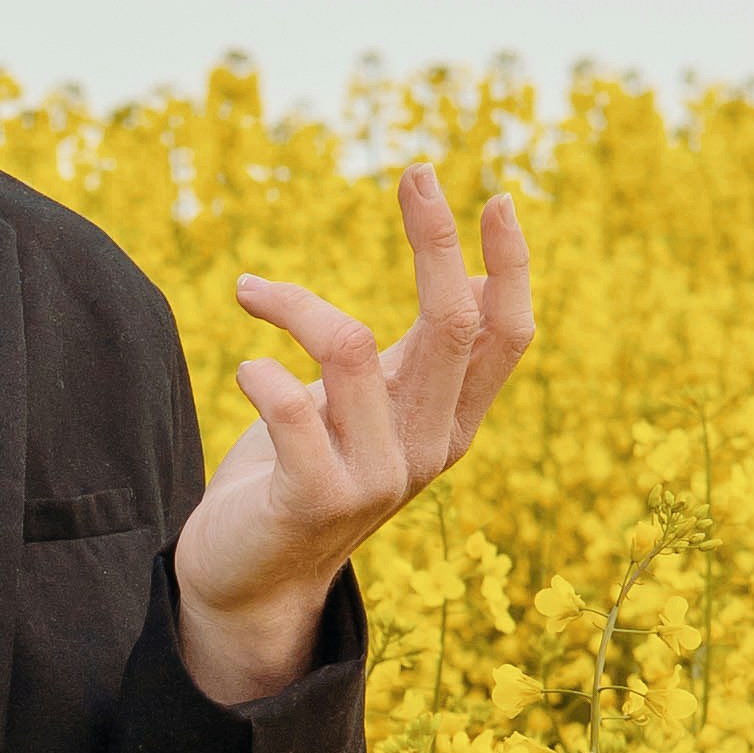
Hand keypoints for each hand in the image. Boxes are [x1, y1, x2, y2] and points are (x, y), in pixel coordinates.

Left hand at [170, 165, 534, 708]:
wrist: (250, 581)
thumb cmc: (303, 474)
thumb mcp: (370, 408)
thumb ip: (412, 358)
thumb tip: (472, 283)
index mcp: (450, 422)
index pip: (505, 336)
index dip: (511, 267)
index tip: (499, 197)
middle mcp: (427, 448)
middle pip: (452, 325)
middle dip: (437, 239)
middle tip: (415, 171)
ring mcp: (376, 477)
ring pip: (351, 348)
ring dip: (294, 303)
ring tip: (252, 291)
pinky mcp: (314, 497)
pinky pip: (288, 405)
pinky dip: (258, 368)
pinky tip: (243, 367)